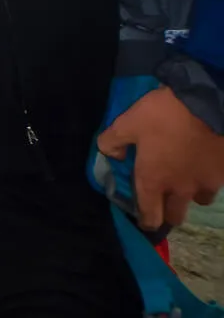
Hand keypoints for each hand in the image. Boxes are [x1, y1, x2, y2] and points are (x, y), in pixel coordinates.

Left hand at [98, 86, 223, 229]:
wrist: (207, 105)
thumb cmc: (162, 116)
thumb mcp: (127, 123)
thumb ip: (112, 141)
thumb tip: (112, 155)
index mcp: (154, 181)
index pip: (150, 215)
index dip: (146, 220)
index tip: (144, 218)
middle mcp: (181, 189)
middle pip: (176, 215)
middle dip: (168, 212)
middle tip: (163, 200)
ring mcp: (206, 183)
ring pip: (198, 200)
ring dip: (190, 195)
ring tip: (184, 179)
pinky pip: (214, 184)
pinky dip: (207, 179)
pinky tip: (202, 165)